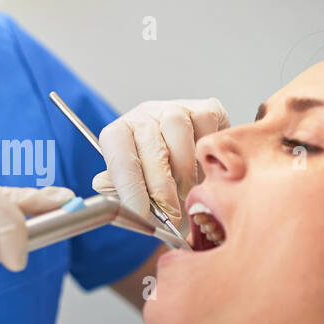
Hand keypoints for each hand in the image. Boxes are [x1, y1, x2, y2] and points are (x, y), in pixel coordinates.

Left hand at [90, 98, 229, 228]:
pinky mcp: (207, 108)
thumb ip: (122, 195)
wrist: (195, 173)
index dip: (130, 187)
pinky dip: (209, 154)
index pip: (120, 158)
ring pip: (178, 130)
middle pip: (152, 146)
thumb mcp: (135, 191)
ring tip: (188, 194)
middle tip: (171, 215)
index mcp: (119, 135)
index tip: (140, 213)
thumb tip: (114, 198)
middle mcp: (144, 117)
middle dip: (161, 188)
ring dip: (186, 170)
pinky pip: (207, 127)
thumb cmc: (160, 184)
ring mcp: (176, 109)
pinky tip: (207, 172)